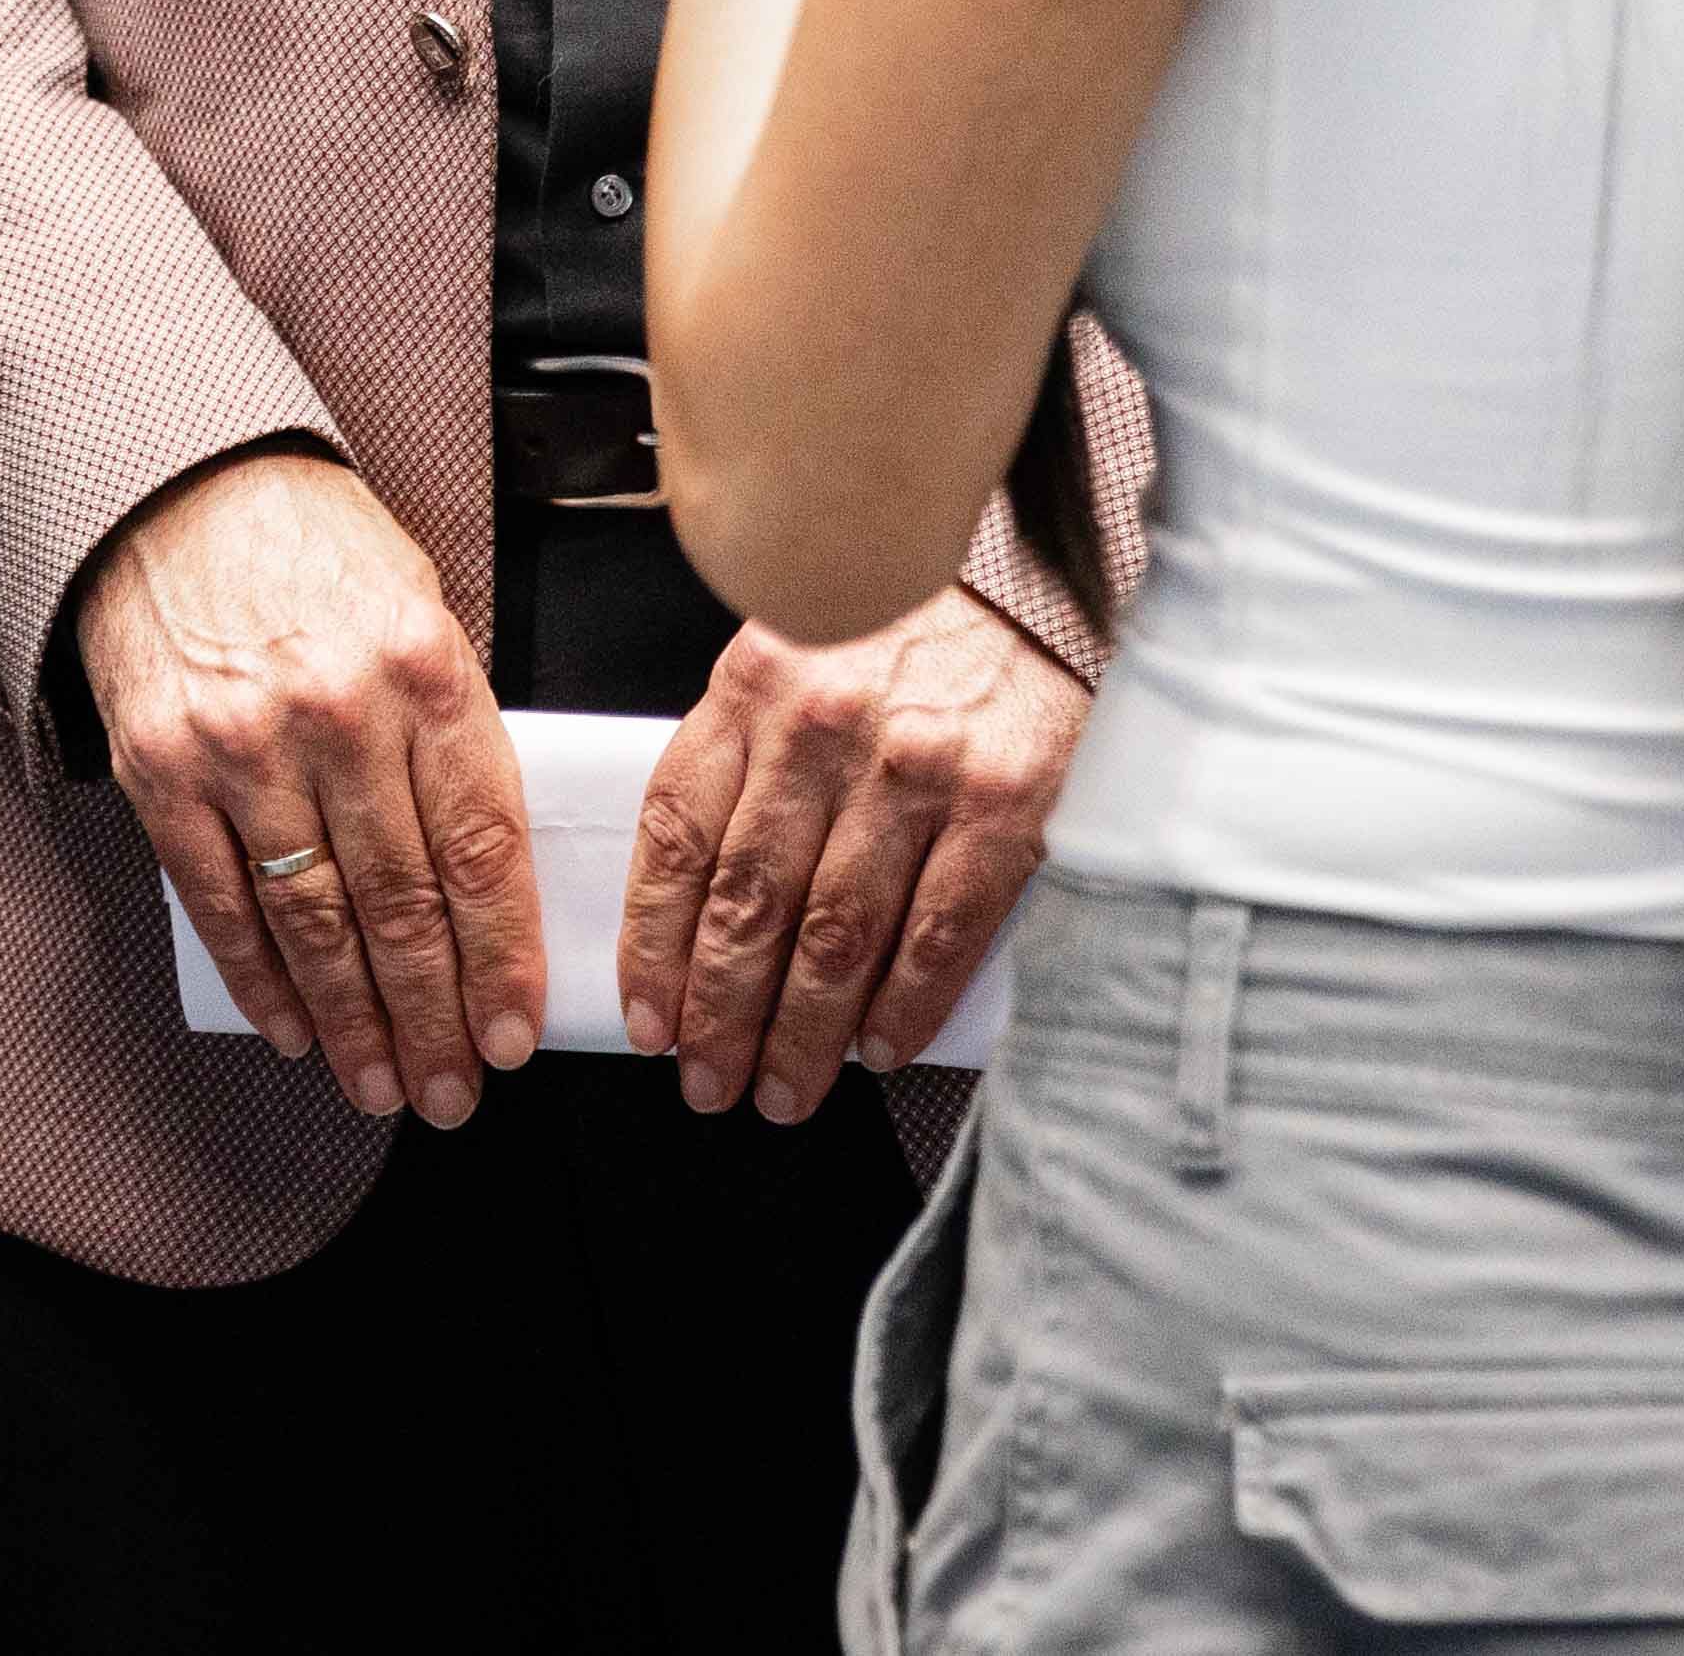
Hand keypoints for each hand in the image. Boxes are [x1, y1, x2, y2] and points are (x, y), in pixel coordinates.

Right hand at [74, 448, 545, 1127]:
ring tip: (382, 1081)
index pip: (479, 847)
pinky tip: (294, 1027)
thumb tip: (490, 882)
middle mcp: (337, 710)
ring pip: (315, 919)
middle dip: (434, 1015)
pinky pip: (220, 900)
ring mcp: (243, 743)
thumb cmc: (312, 550)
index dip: (500, 957)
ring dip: (355, 1019)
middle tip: (452, 1087)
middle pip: (402, 903)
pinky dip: (259, 978)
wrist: (177, 485)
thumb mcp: (419, 615)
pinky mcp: (164, 766)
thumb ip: (453, 737)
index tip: (513, 1032)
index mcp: (424, 669)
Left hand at [613, 589, 1085, 1121]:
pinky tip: (875, 1052)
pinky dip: (900, 1009)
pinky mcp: (1004, 806)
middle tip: (708, 1083)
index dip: (653, 944)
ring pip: (834, 936)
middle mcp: (825, 726)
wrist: (1035, 592)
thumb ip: (743, 763)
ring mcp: (916, 768)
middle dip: (719, 1014)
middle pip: (749, 903)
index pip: (679, 836)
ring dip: (800, 1034)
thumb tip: (693, 917)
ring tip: (780, 1091)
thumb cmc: (901, 642)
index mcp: (755, 685)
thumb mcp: (794, 663)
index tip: (649, 1018)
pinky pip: (936, 935)